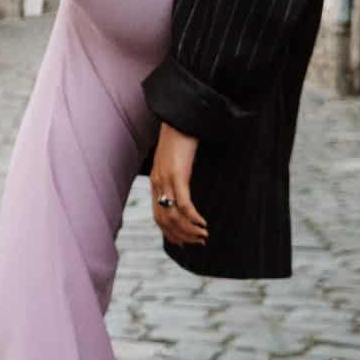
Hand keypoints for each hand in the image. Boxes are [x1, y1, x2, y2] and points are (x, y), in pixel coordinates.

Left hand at [150, 122, 208, 250]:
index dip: (169, 233)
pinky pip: (183, 203)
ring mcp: (166, 179)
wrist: (179, 116)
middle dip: (181, 235)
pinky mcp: (177, 174)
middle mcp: (158, 183)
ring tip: (204, 235)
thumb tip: (185, 185)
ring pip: (174, 215)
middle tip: (198, 242)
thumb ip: (177, 174)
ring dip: (189, 229)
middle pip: (164, 221)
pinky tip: (203, 222)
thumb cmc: (181, 136)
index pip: (158, 216)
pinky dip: (193, 216)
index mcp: (156, 181)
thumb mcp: (176, 159)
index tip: (183, 243)